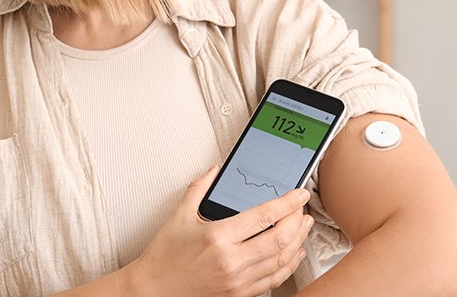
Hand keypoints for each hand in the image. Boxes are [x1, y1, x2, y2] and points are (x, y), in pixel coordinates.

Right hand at [123, 166, 313, 296]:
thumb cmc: (164, 256)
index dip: (288, 203)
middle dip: (298, 220)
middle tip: (302, 208)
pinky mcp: (239, 294)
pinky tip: (294, 253)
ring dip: (299, 241)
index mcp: (218, 237)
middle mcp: (232, 260)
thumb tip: (215, 170)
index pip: (264, 216)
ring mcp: (238, 280)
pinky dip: (289, 265)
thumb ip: (200, 188)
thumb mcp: (179, 216)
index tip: (299, 194)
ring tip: (304, 226)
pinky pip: (274, 280)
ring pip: (282, 259)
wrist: (152, 291)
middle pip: (280, 238)